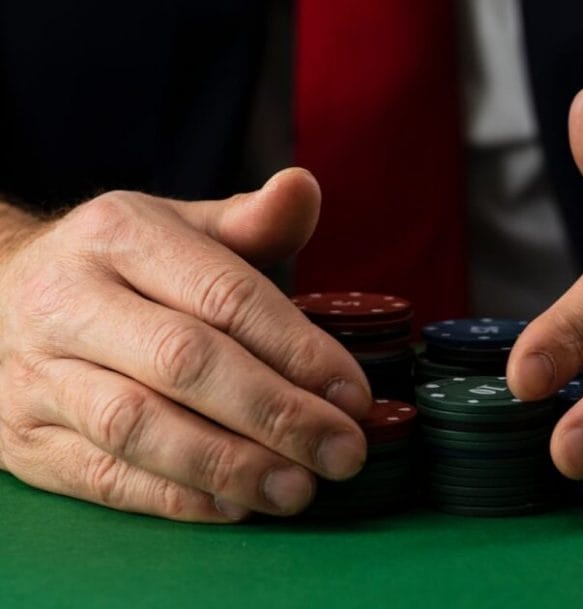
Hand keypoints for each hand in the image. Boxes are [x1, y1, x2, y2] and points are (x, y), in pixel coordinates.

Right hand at [0, 169, 370, 521]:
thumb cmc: (115, 268)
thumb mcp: (176, 228)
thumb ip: (249, 222)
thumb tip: (303, 187)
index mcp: (118, 236)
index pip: (224, 295)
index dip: (297, 350)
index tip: (354, 395)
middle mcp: (69, 301)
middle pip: (186, 362)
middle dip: (276, 413)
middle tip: (342, 451)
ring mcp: (38, 374)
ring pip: (139, 427)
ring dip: (229, 465)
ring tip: (298, 488)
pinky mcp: (24, 439)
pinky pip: (104, 478)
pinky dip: (177, 498)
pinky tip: (236, 506)